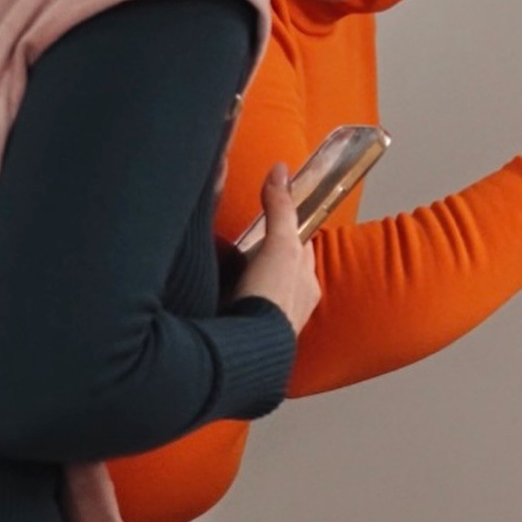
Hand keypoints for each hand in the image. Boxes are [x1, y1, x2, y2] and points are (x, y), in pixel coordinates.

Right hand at [232, 163, 319, 333]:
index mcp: (307, 284)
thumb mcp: (279, 246)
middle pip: (279, 272)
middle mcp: (294, 306)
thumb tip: (280, 169)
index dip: (286, 233)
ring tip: (223, 275)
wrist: (247, 352)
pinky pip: (240, 315)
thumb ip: (280, 209)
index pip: (300, 249)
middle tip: (242, 248)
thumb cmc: (271, 299)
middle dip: (264, 260)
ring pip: (260, 294)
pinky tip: (215, 303)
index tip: (272, 222)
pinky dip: (230, 306)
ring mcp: (270, 325)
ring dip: (245, 284)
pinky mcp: (245, 339)